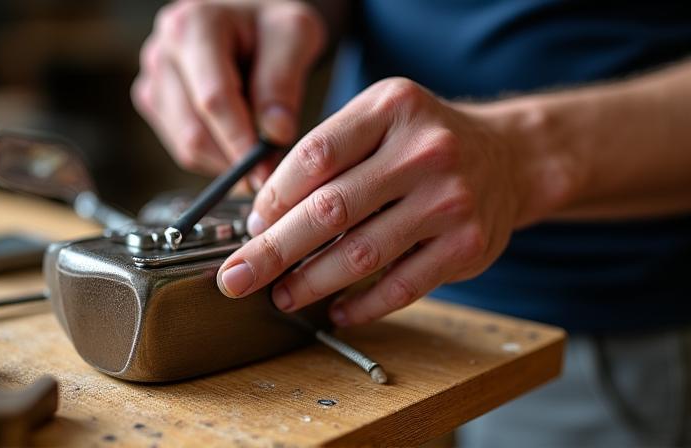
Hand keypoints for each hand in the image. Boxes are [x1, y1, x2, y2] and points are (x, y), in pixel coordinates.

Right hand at [132, 0, 325, 186]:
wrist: (250, 19)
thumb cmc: (272, 25)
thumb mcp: (293, 35)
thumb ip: (283, 81)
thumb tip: (275, 134)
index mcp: (192, 27)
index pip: (213, 99)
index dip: (240, 140)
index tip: (266, 170)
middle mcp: (162, 53)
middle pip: (193, 129)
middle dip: (233, 158)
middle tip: (269, 170)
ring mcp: (153, 80)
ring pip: (185, 145)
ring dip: (225, 160)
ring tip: (258, 147)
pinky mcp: (154, 102)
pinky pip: (182, 148)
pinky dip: (214, 156)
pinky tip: (237, 139)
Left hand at [216, 77, 563, 325]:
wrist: (508, 159)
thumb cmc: (424, 143)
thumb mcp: (380, 120)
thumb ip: (328, 155)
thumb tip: (266, 218)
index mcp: (392, 107)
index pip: (315, 155)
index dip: (274, 197)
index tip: (252, 225)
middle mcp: (425, 150)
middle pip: (330, 209)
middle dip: (273, 250)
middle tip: (237, 277)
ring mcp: (450, 199)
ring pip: (362, 253)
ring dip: (312, 283)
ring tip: (282, 296)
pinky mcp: (468, 245)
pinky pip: (403, 286)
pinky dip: (363, 305)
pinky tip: (337, 311)